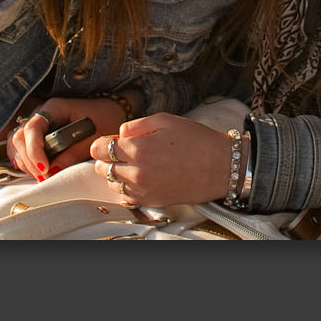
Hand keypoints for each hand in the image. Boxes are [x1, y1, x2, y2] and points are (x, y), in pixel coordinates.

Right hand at [4, 95, 131, 179]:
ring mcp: (37, 124)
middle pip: (19, 136)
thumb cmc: (105, 120)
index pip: (33, 127)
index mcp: (54, 107)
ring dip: (24, 162)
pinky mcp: (37, 135)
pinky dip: (25, 161)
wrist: (110, 112)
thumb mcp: (94, 137)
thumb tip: (52, 171)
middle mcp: (41, 114)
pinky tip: (37, 171)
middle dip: (28, 160)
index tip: (44, 168)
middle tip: (44, 176)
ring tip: (42, 176)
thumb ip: (74, 153)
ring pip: (15, 143)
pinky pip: (20, 148)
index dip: (34, 150)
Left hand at [87, 112, 230, 207]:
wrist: (221, 167)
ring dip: (116, 173)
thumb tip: (120, 133)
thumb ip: (136, 125)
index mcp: (138, 148)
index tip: (109, 141)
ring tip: (133, 165)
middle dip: (107, 158)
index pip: (99, 148)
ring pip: (112, 183)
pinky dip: (126, 188)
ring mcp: (142, 189)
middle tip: (122, 152)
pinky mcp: (150, 201)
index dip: (102, 142)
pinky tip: (138, 178)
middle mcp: (136, 171)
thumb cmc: (198, 141)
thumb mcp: (165, 120)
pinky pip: (126, 197)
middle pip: (101, 167)